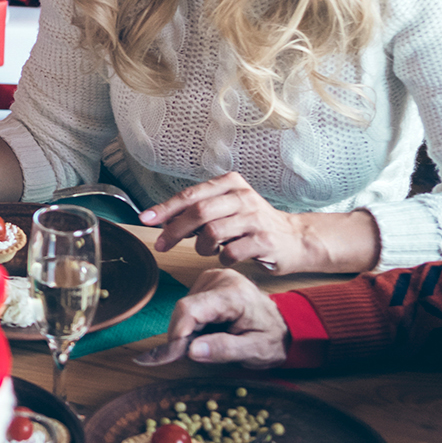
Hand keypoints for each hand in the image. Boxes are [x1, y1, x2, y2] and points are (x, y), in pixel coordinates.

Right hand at [134, 268, 289, 367]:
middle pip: (184, 310)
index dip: (176, 334)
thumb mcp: (255, 351)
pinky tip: (209, 331)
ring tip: (210, 342)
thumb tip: (191, 351)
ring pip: (184, 310)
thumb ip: (224, 350)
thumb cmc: (272, 338)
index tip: (169, 357)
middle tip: (196, 355)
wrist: (283, 325)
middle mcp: (221, 279)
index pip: (190, 309)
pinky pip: (189, 307)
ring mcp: (212, 278)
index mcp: (234, 294)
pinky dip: (192, 324)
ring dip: (189, 331)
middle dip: (183, 336)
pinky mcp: (207, 282)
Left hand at [141, 172, 312, 271]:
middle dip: (175, 230)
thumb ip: (198, 211)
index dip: (165, 208)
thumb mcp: (227, 208)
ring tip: (206, 250)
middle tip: (162, 244)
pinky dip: (221, 258)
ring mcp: (255, 219)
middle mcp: (243, 197)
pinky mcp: (265, 241)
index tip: (145, 219)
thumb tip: (161, 219)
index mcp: (230, 184)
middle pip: (198, 212)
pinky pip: (230, 252)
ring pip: (212, 232)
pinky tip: (226, 257)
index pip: (190, 195)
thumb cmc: (253, 224)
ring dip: (201, 246)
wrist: (296, 238)